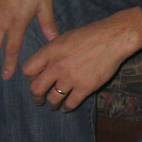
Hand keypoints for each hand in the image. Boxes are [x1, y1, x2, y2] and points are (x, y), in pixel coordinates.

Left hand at [20, 8, 141, 111]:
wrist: (113, 39)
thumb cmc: (90, 34)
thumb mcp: (65, 37)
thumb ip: (53, 51)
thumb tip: (45, 62)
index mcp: (50, 51)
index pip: (28, 70)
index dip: (29, 77)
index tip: (34, 80)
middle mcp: (57, 66)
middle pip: (36, 89)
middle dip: (36, 97)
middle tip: (39, 99)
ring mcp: (70, 78)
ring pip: (53, 99)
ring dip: (51, 104)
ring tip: (53, 105)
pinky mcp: (85, 87)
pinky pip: (71, 103)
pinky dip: (67, 107)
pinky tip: (67, 107)